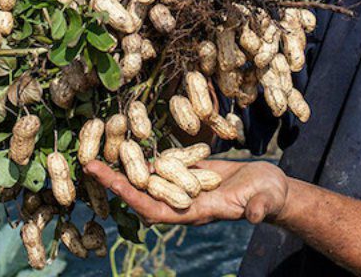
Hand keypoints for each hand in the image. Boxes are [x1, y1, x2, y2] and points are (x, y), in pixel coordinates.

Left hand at [84, 158, 289, 225]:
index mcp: (196, 212)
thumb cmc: (269, 196)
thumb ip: (258, 209)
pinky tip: (129, 143)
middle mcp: (183, 202)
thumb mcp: (265, 200)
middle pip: (141, 195)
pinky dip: (144, 158)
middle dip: (116, 182)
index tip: (110, 184)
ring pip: (147, 181)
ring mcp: (184, 187)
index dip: (132, 198)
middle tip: (89, 165)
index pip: (156, 209)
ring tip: (100, 150)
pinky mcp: (189, 173)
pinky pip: (161, 167)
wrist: (271, 189)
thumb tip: (253, 217)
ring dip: (125, 168)